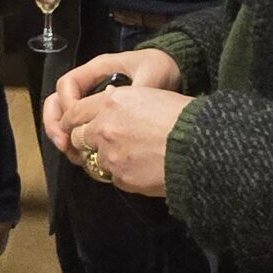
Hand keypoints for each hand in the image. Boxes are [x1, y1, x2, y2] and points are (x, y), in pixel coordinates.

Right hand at [43, 48, 182, 149]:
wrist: (176, 70)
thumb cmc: (163, 67)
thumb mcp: (153, 74)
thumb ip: (137, 89)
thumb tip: (117, 106)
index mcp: (98, 68)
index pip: (68, 84)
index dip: (67, 104)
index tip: (75, 124)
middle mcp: (90, 83)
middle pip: (58, 101)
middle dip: (56, 124)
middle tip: (63, 145)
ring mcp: (94, 100)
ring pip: (66, 117)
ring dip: (63, 136)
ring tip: (72, 155)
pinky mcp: (102, 115)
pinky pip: (81, 127)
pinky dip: (78, 142)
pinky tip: (86, 156)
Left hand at [58, 84, 191, 198]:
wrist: (200, 147)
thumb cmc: (182, 117)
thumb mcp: (149, 95)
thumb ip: (121, 102)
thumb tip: (109, 107)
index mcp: (112, 101)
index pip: (75, 111)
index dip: (72, 120)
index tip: (73, 125)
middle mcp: (104, 127)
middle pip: (78, 137)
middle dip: (86, 140)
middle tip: (100, 143)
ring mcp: (110, 154)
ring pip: (95, 159)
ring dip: (107, 158)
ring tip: (132, 155)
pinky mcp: (120, 177)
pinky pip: (112, 176)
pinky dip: (122, 173)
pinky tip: (142, 167)